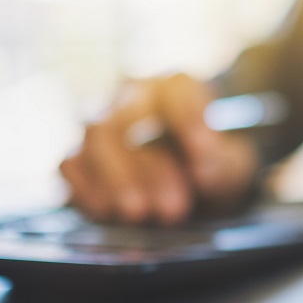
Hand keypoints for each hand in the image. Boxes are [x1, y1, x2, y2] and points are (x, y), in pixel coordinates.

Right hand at [60, 74, 259, 224]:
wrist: (190, 182)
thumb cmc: (212, 165)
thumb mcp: (232, 165)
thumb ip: (221, 163)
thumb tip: (202, 172)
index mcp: (178, 88)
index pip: (178, 88)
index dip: (190, 119)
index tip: (205, 156)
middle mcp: (134, 96)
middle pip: (128, 118)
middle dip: (148, 168)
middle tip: (174, 208)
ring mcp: (102, 122)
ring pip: (95, 138)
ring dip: (115, 180)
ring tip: (139, 214)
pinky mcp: (80, 156)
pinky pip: (71, 164)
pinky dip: (87, 188)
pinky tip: (109, 212)